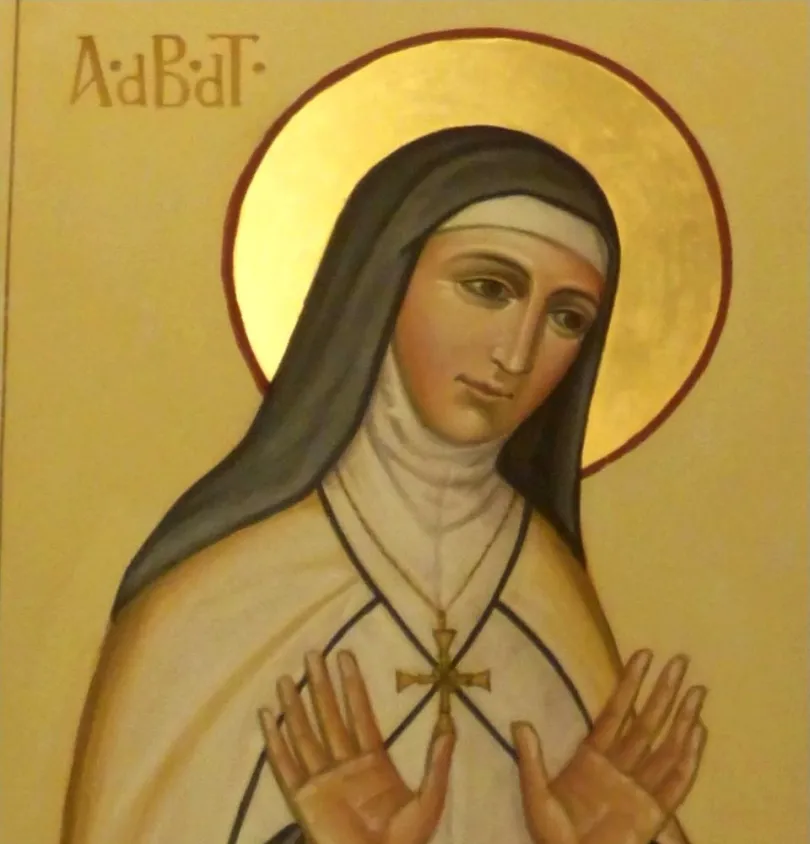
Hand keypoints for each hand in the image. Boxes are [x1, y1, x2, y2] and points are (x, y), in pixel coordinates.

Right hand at [259, 650, 454, 843]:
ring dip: (295, 706)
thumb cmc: (405, 840)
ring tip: (284, 678)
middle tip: (313, 653)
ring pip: (305, 733)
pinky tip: (267, 717)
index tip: (344, 656)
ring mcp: (322, 779)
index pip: (359, 712)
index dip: (352, 684)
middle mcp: (344, 763)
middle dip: (321, 685)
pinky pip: (286, 765)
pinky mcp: (304, 798)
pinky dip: (275, 742)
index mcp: (372, 760)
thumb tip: (449, 726)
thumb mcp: (429, 799)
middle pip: (329, 715)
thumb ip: (437, 763)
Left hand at [514, 650, 706, 843]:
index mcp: (592, 757)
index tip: (643, 655)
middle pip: (647, 722)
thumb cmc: (552, 837)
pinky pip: (675, 781)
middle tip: (680, 660)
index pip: (616, 711)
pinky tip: (698, 732)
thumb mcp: (535, 796)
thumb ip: (531, 760)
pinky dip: (689, 757)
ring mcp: (639, 789)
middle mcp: (620, 767)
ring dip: (683, 718)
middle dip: (663, 691)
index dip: (630, 683)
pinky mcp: (654, 814)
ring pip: (666, 746)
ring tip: (698, 690)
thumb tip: (519, 723)